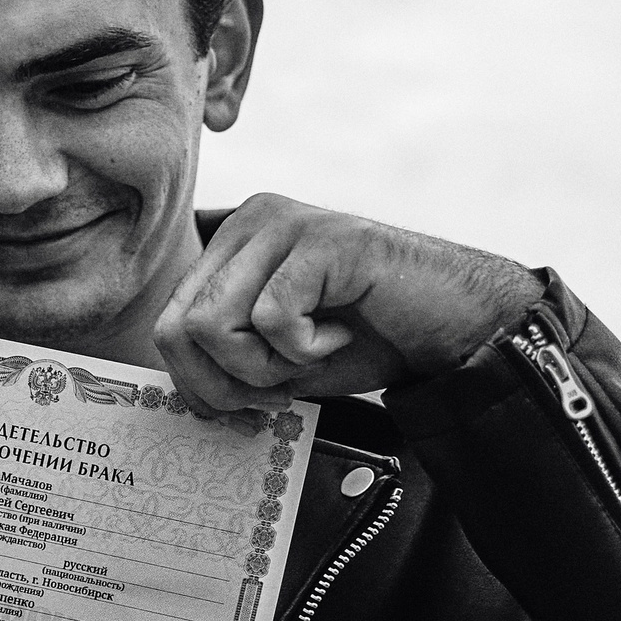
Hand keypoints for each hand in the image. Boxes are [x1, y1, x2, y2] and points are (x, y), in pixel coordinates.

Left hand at [152, 193, 544, 406]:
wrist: (453, 329)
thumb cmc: (367, 341)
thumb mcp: (277, 359)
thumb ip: (223, 362)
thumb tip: (180, 396)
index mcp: (231, 245)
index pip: (168, 323)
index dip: (200, 382)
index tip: (254, 398)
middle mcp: (250, 221)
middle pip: (178, 327)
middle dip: (225, 382)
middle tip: (282, 386)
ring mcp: (283, 223)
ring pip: (213, 324)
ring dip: (265, 366)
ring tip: (314, 352)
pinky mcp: (322, 238)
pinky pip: (272, 318)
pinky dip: (305, 350)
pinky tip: (341, 333)